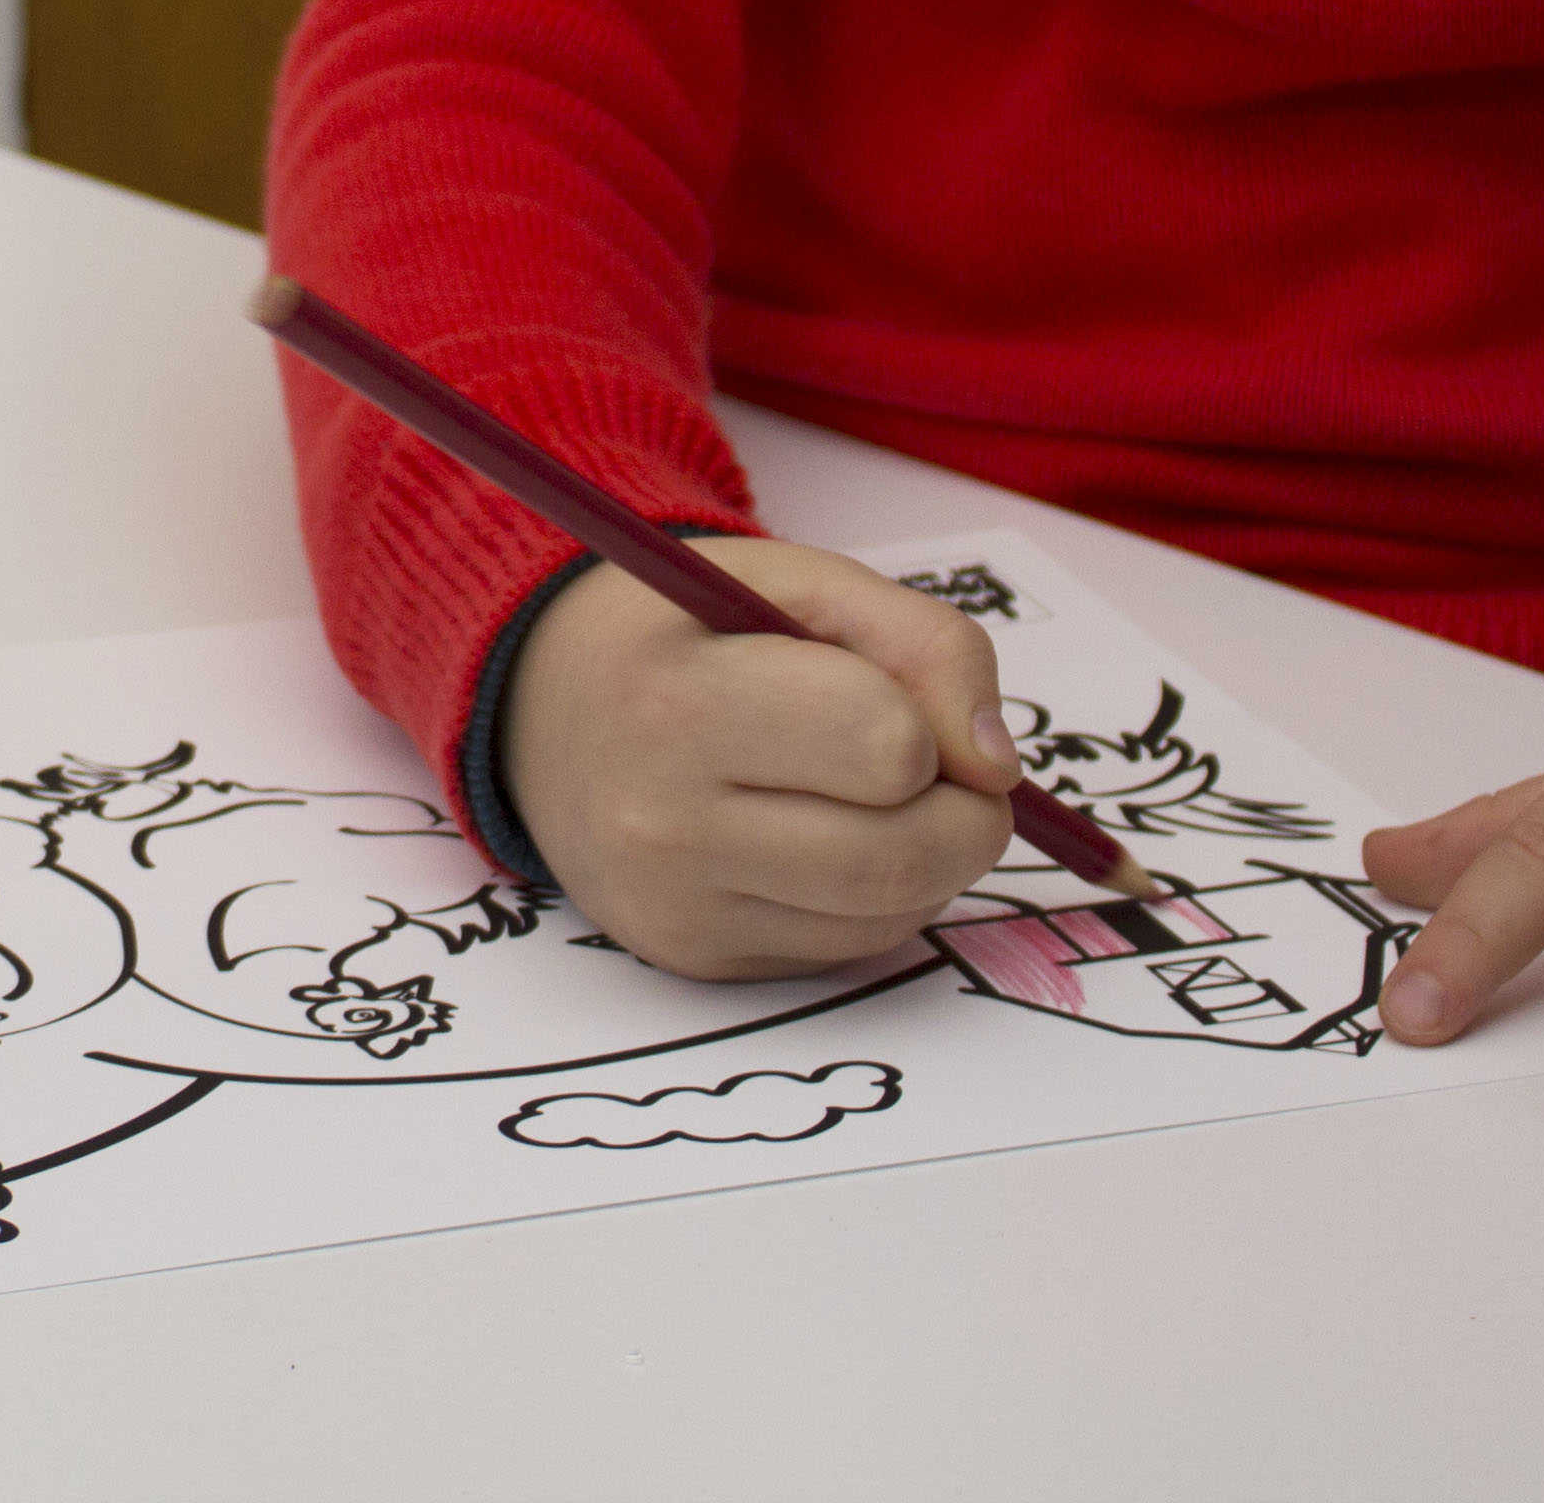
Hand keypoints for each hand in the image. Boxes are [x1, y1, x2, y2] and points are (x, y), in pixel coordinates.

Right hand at [497, 537, 1024, 979]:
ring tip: (880, 793)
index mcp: (682, 700)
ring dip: (931, 858)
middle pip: (903, 853)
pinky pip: (847, 950)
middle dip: (968, 810)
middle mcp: (664, 821)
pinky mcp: (692, 959)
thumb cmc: (690, 629)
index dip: (928, 721)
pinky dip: (877, 899)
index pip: (884, 744)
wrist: (545, 704)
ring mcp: (675, 905)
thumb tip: (999, 763)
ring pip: (890, 914)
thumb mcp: (802, 583)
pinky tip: (828, 838)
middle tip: (946, 766)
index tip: (903, 700)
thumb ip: (926, 643)